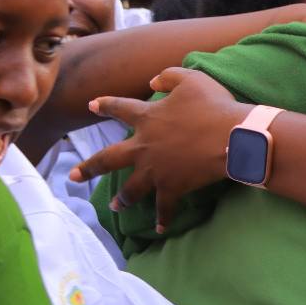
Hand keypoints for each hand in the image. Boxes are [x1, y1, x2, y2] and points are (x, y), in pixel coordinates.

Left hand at [69, 68, 251, 232]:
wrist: (232, 136)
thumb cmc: (213, 105)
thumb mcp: (191, 79)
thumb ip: (168, 77)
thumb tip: (151, 82)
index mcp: (147, 118)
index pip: (119, 108)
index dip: (105, 105)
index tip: (91, 106)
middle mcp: (143, 146)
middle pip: (109, 158)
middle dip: (90, 167)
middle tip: (73, 176)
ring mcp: (155, 170)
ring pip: (130, 188)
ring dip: (121, 198)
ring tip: (113, 205)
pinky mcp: (172, 187)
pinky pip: (164, 207)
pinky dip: (163, 218)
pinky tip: (160, 228)